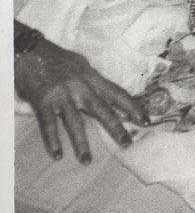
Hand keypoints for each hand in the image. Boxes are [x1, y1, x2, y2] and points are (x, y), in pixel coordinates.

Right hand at [15, 36, 146, 162]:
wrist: (30, 51)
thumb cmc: (56, 58)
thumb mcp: (81, 65)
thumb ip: (93, 80)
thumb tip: (106, 92)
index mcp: (92, 78)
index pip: (118, 94)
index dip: (133, 108)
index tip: (146, 121)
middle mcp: (80, 87)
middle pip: (102, 110)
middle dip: (116, 127)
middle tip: (128, 143)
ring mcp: (62, 95)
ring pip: (74, 122)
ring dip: (81, 143)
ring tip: (86, 160)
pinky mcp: (43, 101)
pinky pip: (49, 124)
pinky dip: (52, 140)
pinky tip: (57, 154)